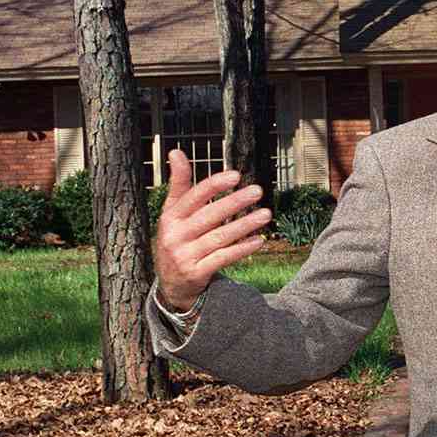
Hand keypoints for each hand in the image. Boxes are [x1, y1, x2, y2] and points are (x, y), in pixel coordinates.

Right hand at [154, 149, 271, 310]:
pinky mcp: (197, 273)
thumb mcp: (173, 213)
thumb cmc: (177, 239)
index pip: (193, 197)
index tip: (236, 175)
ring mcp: (185, 256)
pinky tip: (259, 240)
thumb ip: (179, 184)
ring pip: (219, 237)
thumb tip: (176, 151)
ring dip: (244, 225)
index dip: (214, 185)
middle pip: (209, 216)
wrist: (169, 284)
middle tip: (257, 190)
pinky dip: (242, 249)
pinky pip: (223, 258)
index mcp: (170, 217)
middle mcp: (176, 236)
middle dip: (234, 202)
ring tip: (266, 213)